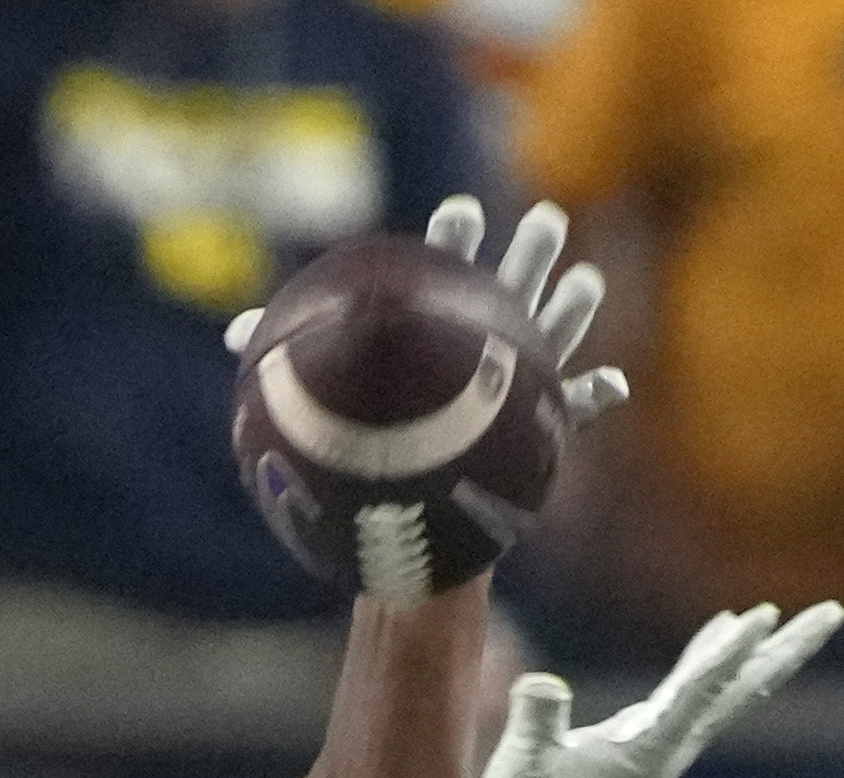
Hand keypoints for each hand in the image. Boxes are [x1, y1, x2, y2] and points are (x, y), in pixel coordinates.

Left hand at [222, 192, 629, 437]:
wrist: (409, 496)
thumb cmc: (368, 430)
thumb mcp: (327, 385)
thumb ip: (286, 349)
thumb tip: (232, 337)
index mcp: (438, 317)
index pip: (447, 266)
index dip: (454, 237)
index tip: (456, 215)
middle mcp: (484, 338)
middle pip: (512, 283)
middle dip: (530, 250)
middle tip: (544, 219)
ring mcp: (518, 375)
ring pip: (553, 332)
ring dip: (571, 307)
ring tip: (585, 282)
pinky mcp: (540, 421)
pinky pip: (577, 404)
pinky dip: (597, 392)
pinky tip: (611, 386)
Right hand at [457, 597, 843, 777]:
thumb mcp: (525, 766)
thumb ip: (537, 722)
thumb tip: (540, 686)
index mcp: (648, 750)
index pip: (699, 692)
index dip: (728, 654)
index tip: (763, 617)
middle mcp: (672, 746)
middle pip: (743, 690)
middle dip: (787, 651)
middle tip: (834, 614)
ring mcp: (667, 743)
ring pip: (726, 690)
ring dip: (759, 652)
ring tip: (788, 613)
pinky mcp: (651, 739)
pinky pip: (695, 691)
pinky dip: (712, 658)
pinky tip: (723, 629)